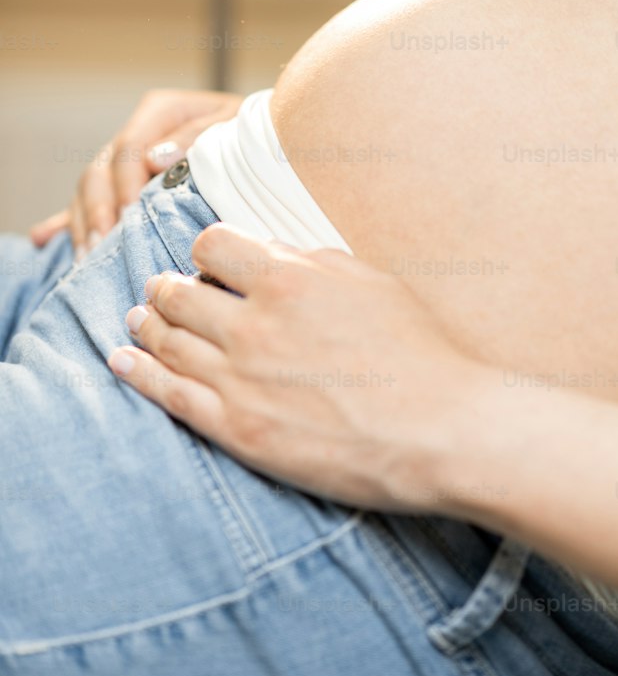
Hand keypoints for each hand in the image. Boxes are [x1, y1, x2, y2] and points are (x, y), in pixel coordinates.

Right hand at [31, 88, 243, 261]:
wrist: (265, 141)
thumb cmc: (252, 136)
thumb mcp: (234, 126)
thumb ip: (197, 136)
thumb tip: (156, 159)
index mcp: (162, 112)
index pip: (129, 146)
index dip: (124, 183)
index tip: (127, 217)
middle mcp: (139, 135)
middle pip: (101, 170)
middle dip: (99, 210)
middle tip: (102, 246)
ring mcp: (127, 162)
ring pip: (89, 189)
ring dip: (85, 223)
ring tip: (87, 258)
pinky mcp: (123, 185)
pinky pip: (88, 203)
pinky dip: (67, 221)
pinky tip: (45, 239)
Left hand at [106, 226, 484, 510]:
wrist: (438, 428)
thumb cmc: (415, 350)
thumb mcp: (366, 280)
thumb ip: (307, 259)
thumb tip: (261, 250)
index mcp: (288, 278)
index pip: (212, 245)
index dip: (207, 250)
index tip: (210, 261)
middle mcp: (254, 324)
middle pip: (179, 292)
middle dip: (167, 287)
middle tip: (161, 289)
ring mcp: (240, 380)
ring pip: (167, 340)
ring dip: (146, 324)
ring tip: (137, 318)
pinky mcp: (238, 430)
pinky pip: (170, 395)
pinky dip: (138, 373)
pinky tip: (122, 360)